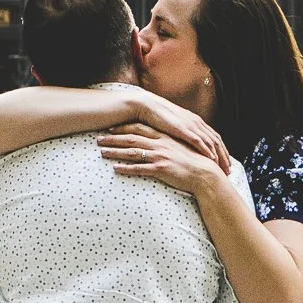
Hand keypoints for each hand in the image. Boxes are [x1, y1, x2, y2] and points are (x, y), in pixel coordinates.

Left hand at [97, 124, 226, 195]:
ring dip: (115, 152)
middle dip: (113, 138)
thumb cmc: (192, 162)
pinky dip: (126, 169)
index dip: (123, 128)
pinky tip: (115, 169)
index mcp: (163, 137)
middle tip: (98, 139)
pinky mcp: (161, 169)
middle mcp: (160, 144)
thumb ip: (166, 144)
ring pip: (132, 152)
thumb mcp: (178, 148)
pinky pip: (140, 169)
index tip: (110, 129)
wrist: (204, 174)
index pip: (139, 128)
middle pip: (131, 138)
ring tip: (101, 153)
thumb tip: (155, 143)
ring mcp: (160, 156)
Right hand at [114, 90, 230, 171]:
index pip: (214, 137)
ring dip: (219, 156)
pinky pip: (200, 142)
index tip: (225, 163)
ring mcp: (191, 125)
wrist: (147, 106)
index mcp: (196, 121)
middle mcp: (197, 122)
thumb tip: (185, 146)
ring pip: (212, 143)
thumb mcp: (174, 126)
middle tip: (229, 170)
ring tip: (224, 168)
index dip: (221, 151)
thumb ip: (182, 134)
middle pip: (217, 141)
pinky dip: (208, 151)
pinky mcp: (184, 129)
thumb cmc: (157, 117)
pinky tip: (212, 160)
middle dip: (224, 156)